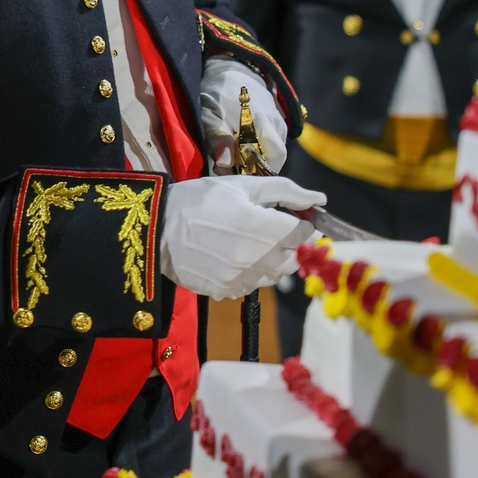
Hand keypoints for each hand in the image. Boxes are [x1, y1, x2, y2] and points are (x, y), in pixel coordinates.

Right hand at [159, 174, 324, 299]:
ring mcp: (238, 278)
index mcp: (258, 226)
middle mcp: (252, 258)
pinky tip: (235, 257)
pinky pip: (252, 285)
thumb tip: (319, 199)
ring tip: (252, 243)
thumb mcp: (241, 186)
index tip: (295, 219)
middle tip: (274, 231)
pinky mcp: (226, 291)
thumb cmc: (200, 199)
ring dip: (273, 261)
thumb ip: (285, 191)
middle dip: (291, 245)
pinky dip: (252, 273)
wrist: (157, 227)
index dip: (304, 226)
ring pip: (275, 276)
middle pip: (294, 260)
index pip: (304, 235)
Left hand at [200, 58, 287, 173]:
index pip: (275, 156)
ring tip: (234, 154)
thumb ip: (217, 137)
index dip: (259, 170)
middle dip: (256, 167)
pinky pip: (273, 142)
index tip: (236, 173)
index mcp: (261, 120)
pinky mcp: (278, 119)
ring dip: (257, 157)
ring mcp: (279, 120)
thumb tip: (224, 164)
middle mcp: (276, 122)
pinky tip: (241, 144)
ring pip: (274, 151)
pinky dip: (259, 148)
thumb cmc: (216, 92)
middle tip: (232, 167)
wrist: (230, 69)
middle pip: (275, 157)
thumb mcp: (209, 114)